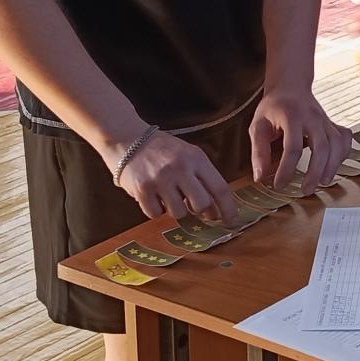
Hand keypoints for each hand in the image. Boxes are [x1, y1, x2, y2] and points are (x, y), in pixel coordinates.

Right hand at [109, 130, 239, 223]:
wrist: (127, 138)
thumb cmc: (162, 150)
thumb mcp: (188, 155)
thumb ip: (202, 179)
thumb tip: (214, 211)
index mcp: (196, 158)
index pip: (219, 187)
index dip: (228, 208)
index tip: (232, 221)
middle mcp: (180, 168)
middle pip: (201, 204)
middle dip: (199, 209)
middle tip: (191, 205)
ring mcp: (160, 179)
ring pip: (178, 213)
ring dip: (175, 208)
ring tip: (167, 194)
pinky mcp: (142, 190)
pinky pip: (156, 214)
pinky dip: (155, 209)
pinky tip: (152, 195)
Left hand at [250, 91, 352, 189]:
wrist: (290, 86)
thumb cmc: (273, 108)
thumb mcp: (257, 126)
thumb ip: (259, 152)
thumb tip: (260, 177)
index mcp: (291, 115)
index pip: (293, 146)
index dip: (287, 169)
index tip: (279, 185)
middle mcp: (312, 117)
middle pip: (322, 146)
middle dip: (316, 171)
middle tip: (306, 190)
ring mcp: (326, 120)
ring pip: (337, 144)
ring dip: (333, 166)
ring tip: (323, 183)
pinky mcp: (333, 124)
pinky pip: (344, 139)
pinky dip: (343, 154)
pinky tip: (333, 166)